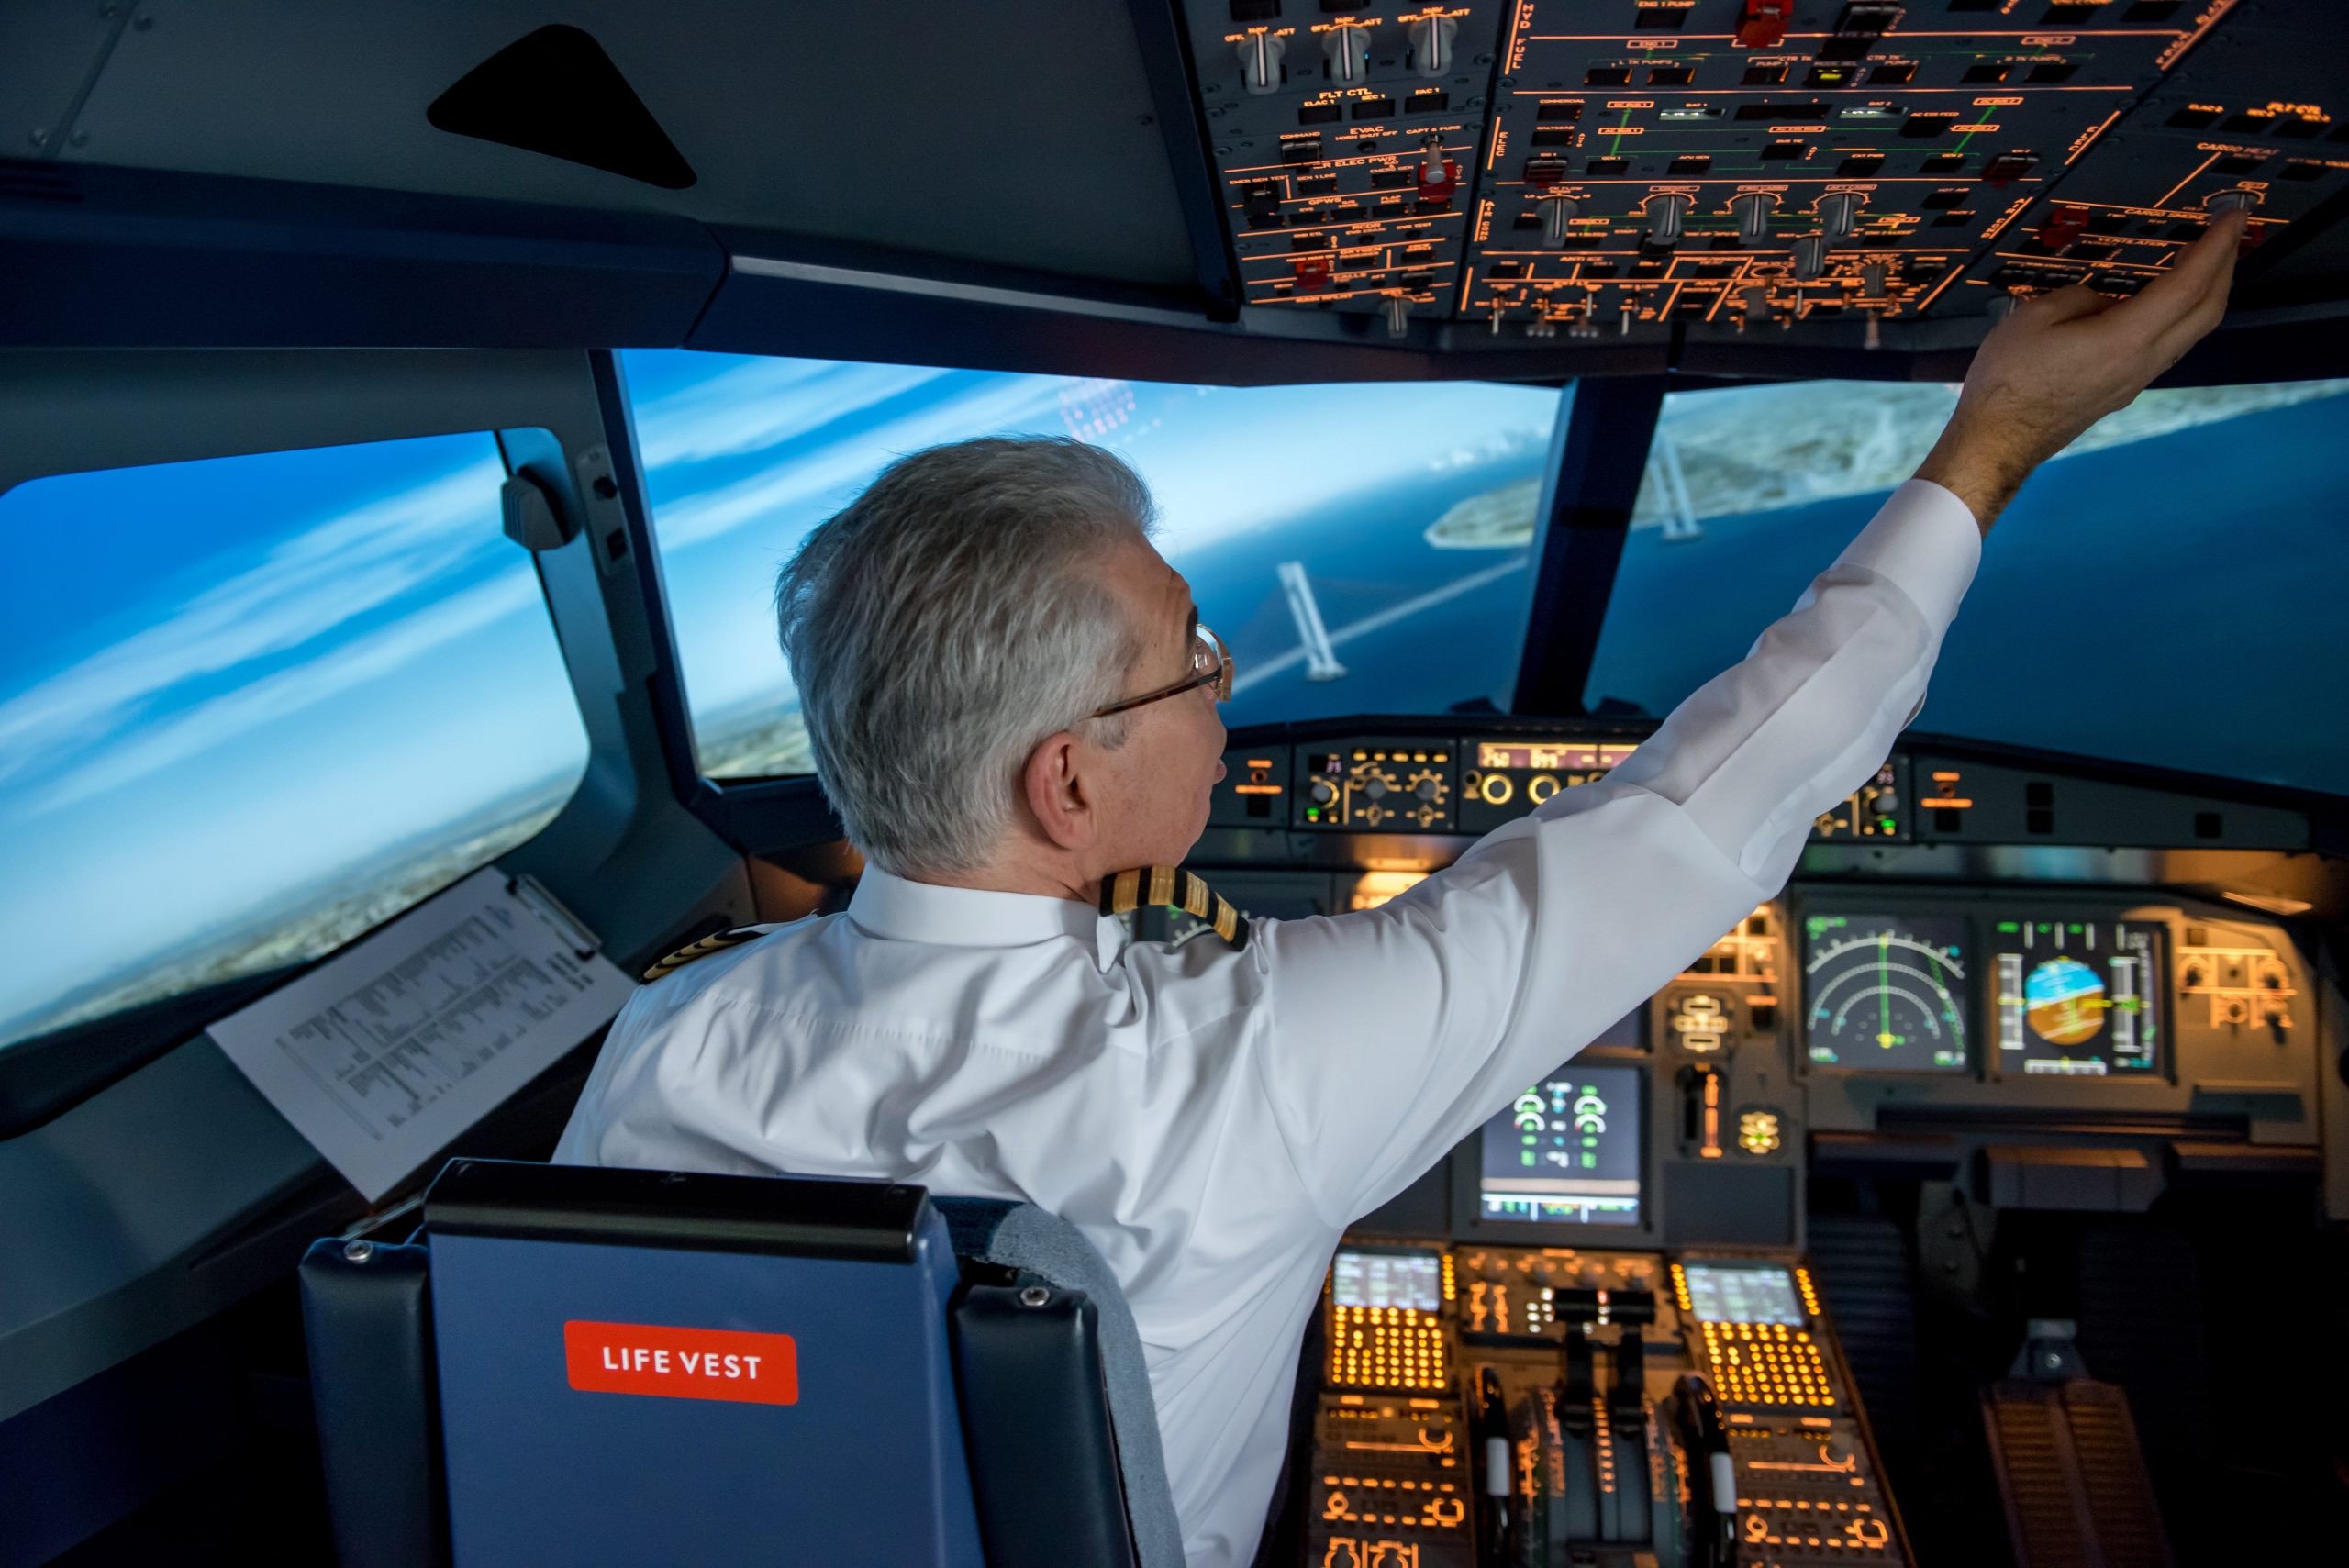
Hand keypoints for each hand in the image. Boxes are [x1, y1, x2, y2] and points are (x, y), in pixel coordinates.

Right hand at [1915, 208, 2245, 530]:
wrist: (1995, 442)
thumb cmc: (2007, 383)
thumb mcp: (2033, 317)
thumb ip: (2080, 297)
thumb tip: (2101, 301)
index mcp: (2124, 339)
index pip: (2188, 285)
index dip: (2215, 246)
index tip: (2232, 218)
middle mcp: (2142, 362)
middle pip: (2206, 311)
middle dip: (2225, 267)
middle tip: (2228, 234)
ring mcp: (2135, 380)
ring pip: (2191, 331)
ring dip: (2206, 293)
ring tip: (2202, 263)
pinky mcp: (2122, 390)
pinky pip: (2167, 346)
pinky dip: (2180, 314)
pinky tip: (2164, 302)